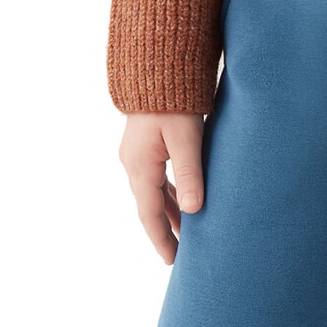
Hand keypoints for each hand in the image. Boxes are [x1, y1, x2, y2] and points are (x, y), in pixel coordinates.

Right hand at [118, 111, 205, 263]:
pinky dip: (169, 195)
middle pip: (150, 207)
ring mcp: (136, 154)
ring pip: (153, 193)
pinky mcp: (144, 145)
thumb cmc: (173, 99)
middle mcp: (133, 163)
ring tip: (187, 235)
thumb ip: (189, 174)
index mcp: (140, 166)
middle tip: (184, 255)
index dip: (162, 240)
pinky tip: (183, 202)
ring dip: (170, 214)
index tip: (174, 262)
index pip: (150, 214)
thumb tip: (194, 210)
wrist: (156, 64)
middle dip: (166, 231)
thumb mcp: (186, 138)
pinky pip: (155, 179)